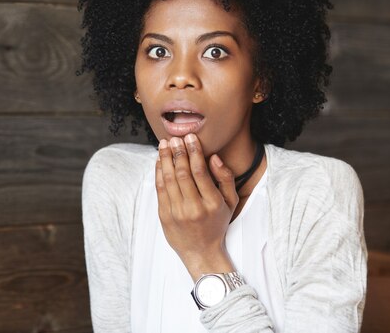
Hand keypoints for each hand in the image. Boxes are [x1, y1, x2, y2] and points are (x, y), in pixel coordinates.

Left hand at [155, 133, 238, 280]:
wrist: (201, 252)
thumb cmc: (217, 224)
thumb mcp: (231, 202)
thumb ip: (226, 178)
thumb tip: (214, 157)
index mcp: (212, 203)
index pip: (200, 172)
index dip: (194, 152)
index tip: (190, 137)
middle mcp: (194, 208)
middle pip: (182, 173)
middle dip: (178, 152)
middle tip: (175, 138)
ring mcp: (177, 213)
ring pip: (168, 179)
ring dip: (165, 159)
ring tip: (165, 144)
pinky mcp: (164, 216)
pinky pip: (160, 189)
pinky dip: (158, 172)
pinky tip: (159, 160)